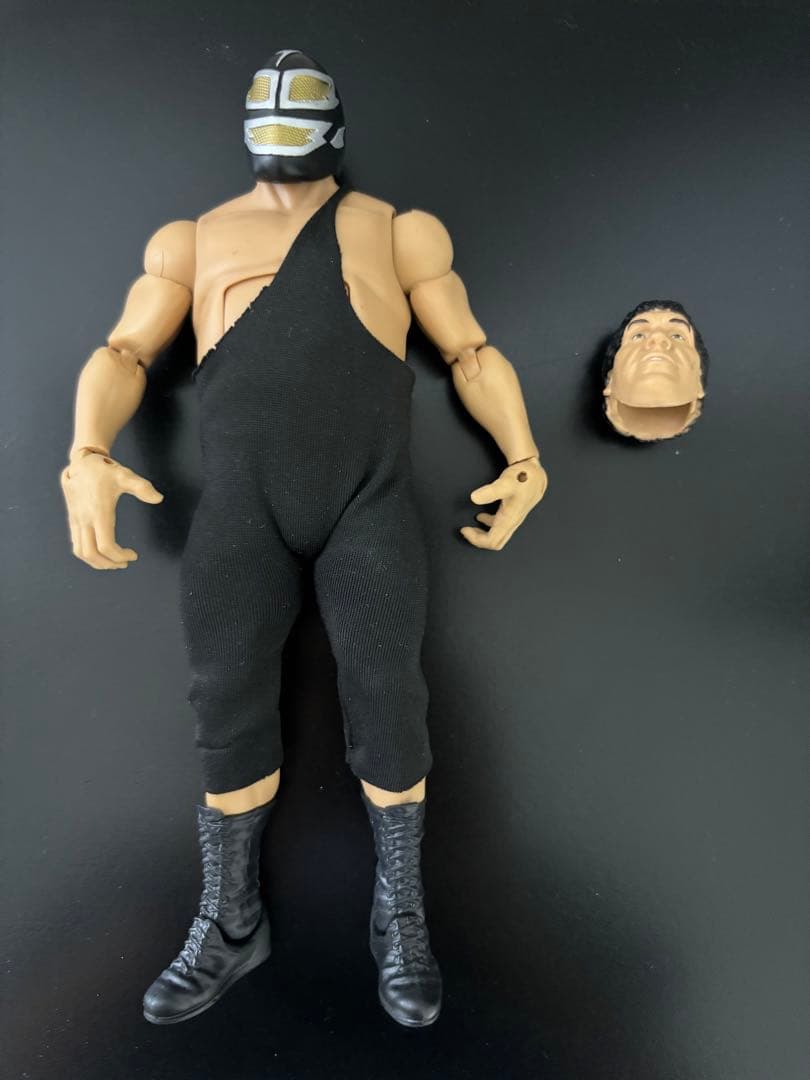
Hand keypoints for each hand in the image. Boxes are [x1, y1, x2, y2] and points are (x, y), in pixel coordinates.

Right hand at [60, 450, 163, 569]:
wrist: (81, 463)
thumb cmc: (105, 471)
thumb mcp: (124, 475)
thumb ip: (142, 487)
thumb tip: (159, 498)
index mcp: (98, 512)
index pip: (106, 545)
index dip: (120, 555)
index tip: (134, 555)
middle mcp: (84, 519)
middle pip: (91, 554)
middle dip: (109, 563)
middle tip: (125, 563)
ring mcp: (76, 521)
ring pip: (81, 552)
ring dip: (97, 562)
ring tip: (114, 562)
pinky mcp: (73, 520)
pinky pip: (76, 545)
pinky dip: (88, 555)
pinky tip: (103, 553)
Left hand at [460, 456, 547, 550]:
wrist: (536, 472)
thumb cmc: (523, 477)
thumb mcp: (505, 483)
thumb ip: (490, 491)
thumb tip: (474, 498)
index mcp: (509, 520)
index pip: (492, 541)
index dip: (476, 539)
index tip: (464, 529)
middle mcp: (512, 522)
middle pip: (495, 542)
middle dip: (478, 540)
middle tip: (466, 531)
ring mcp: (513, 518)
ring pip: (498, 535)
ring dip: (483, 533)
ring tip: (471, 526)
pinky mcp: (513, 513)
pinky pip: (500, 526)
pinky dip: (488, 524)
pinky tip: (481, 516)